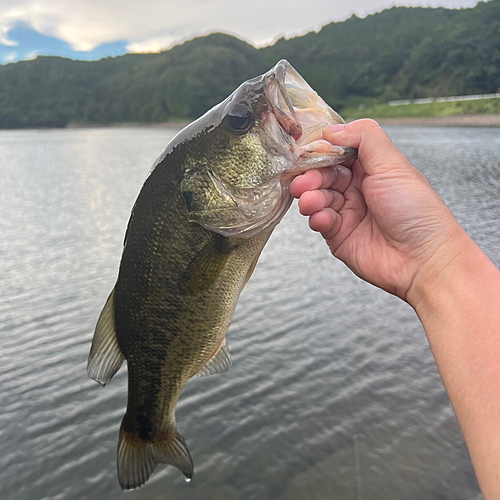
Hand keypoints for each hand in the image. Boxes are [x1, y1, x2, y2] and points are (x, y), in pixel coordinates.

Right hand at [290, 119, 469, 303]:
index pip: (338, 152)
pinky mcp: (339, 236)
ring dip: (310, 197)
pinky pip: (320, 222)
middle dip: (310, 176)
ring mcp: (348, 212)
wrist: (423, 259)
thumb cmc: (416, 210)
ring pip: (317, 197)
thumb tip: (331, 130)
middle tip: (301, 182)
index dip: (321, 152)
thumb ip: (363, 138)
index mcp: (372, 168)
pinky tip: (323, 220)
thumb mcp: (392, 164)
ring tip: (310, 202)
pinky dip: (317, 218)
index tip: (305, 152)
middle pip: (323, 175)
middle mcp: (358, 188)